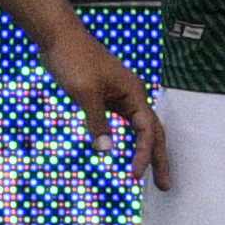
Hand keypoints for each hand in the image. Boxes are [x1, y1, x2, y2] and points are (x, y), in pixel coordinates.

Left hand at [42, 24, 167, 185]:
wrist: (59, 38)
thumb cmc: (73, 60)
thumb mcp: (84, 93)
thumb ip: (97, 123)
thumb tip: (106, 151)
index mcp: (133, 94)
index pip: (147, 131)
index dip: (144, 155)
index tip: (134, 177)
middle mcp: (132, 96)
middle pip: (153, 132)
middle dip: (159, 159)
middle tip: (165, 186)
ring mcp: (120, 96)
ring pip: (140, 129)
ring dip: (146, 151)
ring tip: (147, 174)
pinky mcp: (106, 97)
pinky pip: (124, 123)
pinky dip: (129, 139)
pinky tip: (124, 150)